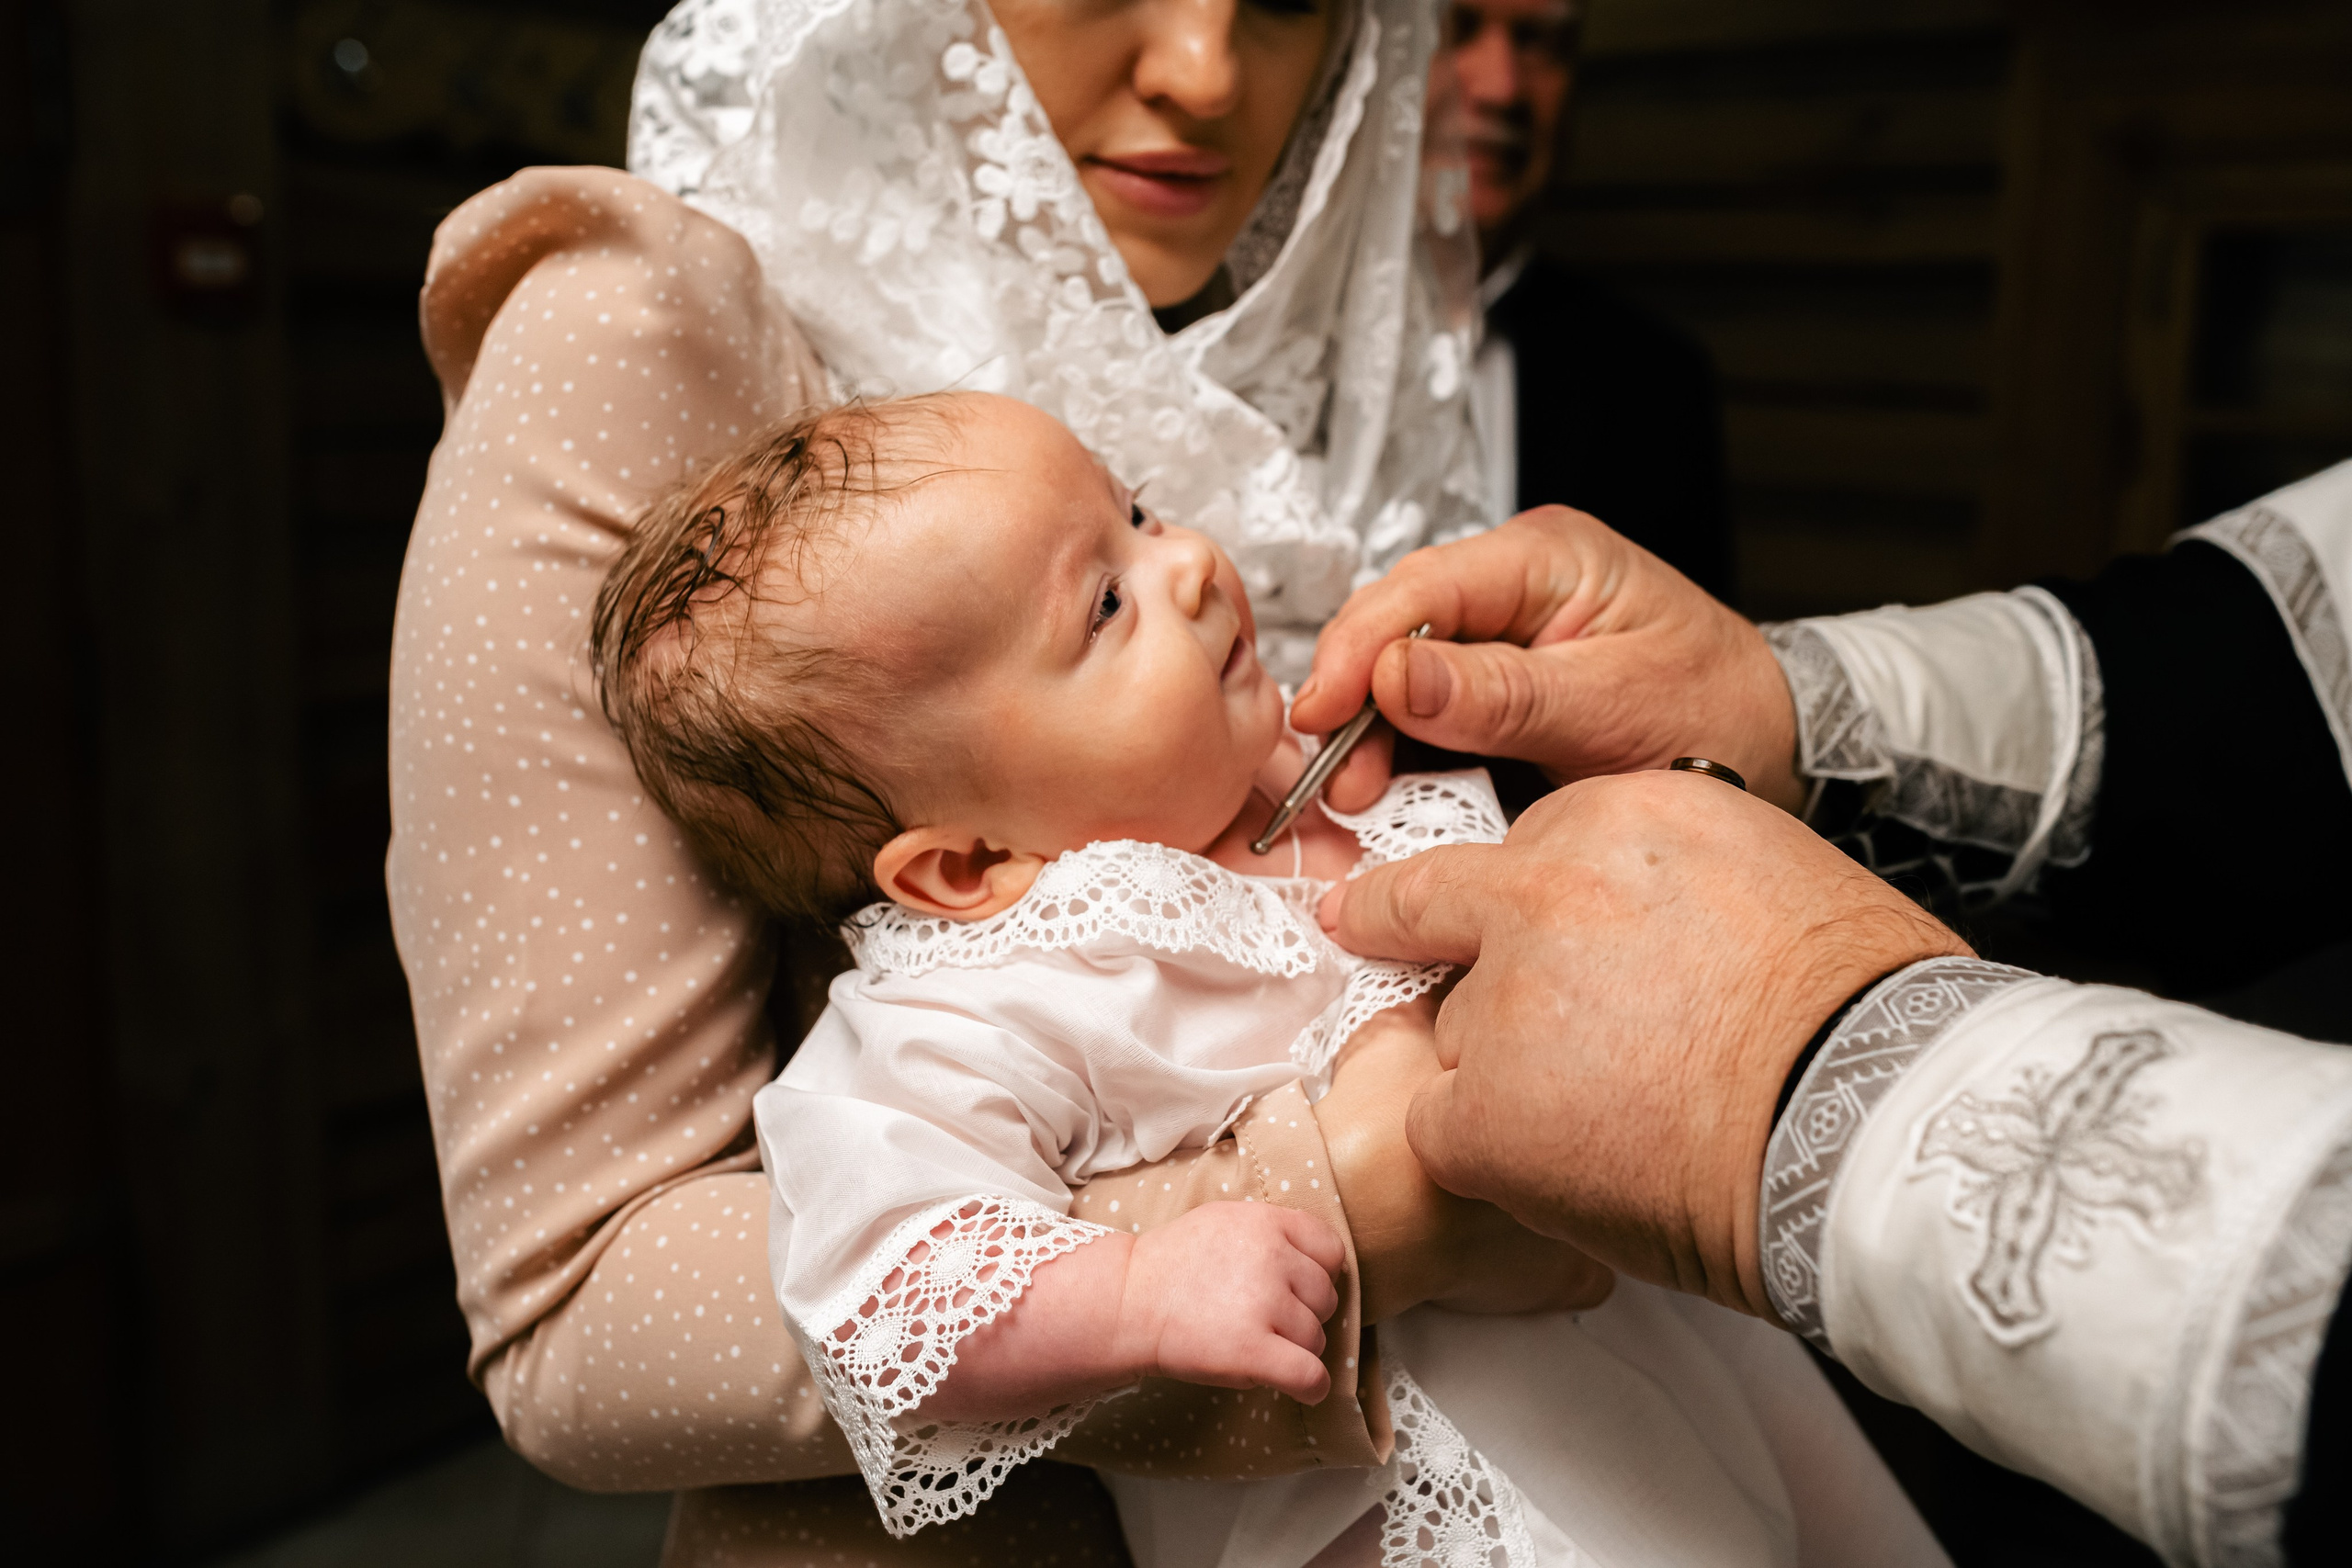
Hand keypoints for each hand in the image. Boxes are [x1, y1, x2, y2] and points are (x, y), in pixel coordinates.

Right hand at [1115, 1203, 1343, 1403]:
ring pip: (1316, 1339)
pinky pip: (1310, 1376)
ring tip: (1255, 1344)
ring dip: (1295, 1349)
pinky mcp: (1253, 1351)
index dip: (1317, 1273)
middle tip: (1263, 1319)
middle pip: (1325, 1298)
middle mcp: (1272, 1259)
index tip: (1295, 1288)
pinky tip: (1302, 1388)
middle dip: (1302, 1313)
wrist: (1126, 1301)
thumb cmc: (1172, 1265)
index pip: (1331, 1250)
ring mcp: (1264, 1304)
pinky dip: (1312, 1386)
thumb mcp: (1224, 1222)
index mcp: (1267, 1223)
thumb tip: (1317, 1262)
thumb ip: (1271, 1233)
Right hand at [1293, 507, 1805, 813]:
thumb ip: (1505, 693)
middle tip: (1337, 781)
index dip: (1359, 648)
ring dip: (1368, 738)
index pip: (1423, 586)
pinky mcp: (1489, 690)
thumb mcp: (1614, 704)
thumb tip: (1398, 677)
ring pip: (1396, 678)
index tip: (1323, 710)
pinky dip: (1397, 757)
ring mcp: (1496, 637)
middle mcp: (1511, 585)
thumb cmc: (1716, 709)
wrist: (1768, 749)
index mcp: (1547, 556)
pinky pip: (1422, 717)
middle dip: (1353, 703)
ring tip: (1354, 800)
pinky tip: (1385, 794)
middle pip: (1394, 629)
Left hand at [1324, 770, 1968, 1318]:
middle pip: (1433, 904)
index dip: (1519, 901)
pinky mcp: (1479, 1109)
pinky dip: (1491, 1160)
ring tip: (1605, 1119)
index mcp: (1621, 818)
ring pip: (1456, 1033)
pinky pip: (1443, 1130)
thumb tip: (1646, 923)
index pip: (1523, 849)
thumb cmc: (1869, 1023)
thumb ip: (1671, 885)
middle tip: (1369, 926)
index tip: (1515, 924)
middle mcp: (1542, 891)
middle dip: (1406, 922)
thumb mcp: (1777, 878)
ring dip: (1501, 1073)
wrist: (1875, 1128)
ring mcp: (1501, 1000)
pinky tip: (1574, 1172)